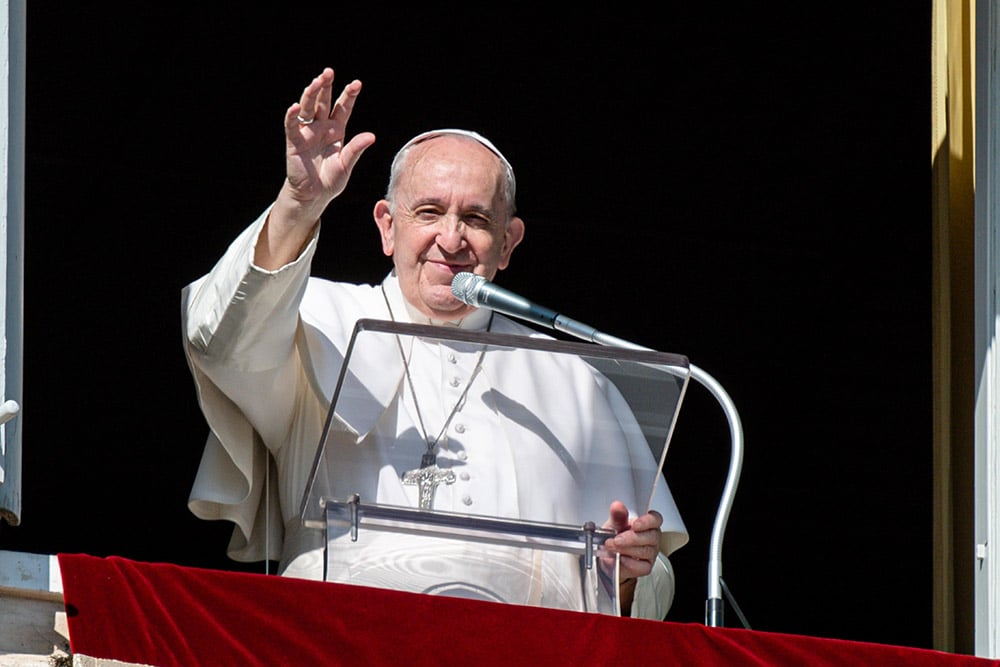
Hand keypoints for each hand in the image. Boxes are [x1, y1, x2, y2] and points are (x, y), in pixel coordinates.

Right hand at [259, 68, 375, 268]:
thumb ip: (356, 150)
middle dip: (326, 86)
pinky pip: (292, 125)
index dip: (349, 95)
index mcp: (337, 130)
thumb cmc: (331, 180)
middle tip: (329, 72)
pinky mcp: (294, 141)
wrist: (314, 195)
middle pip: (324, 102)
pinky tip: (295, 107)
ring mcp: (307, 132)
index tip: (356, 83)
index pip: (343, 108)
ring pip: (308, 107)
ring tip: (316, 82)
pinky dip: (292, 116)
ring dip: (311, 94)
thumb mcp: (346, 165)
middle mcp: (321, 127)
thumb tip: (371, 136)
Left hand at [602, 500, 662, 579]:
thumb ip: (617, 515)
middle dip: (631, 538)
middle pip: (651, 536)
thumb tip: (617, 506)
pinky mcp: (646, 567)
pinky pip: (642, 566)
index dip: (647, 521)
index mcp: (647, 524)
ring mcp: (651, 554)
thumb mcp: (614, 525)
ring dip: (626, 549)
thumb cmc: (615, 538)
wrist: (607, 558)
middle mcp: (652, 538)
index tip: (635, 524)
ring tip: (612, 547)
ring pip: (646, 551)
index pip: (655, 519)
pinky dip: (630, 563)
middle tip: (616, 539)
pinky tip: (620, 559)